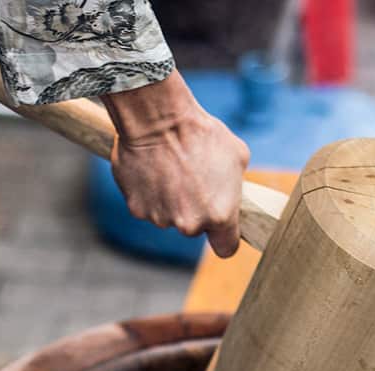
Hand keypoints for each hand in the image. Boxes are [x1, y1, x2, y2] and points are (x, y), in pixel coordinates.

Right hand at [102, 71, 250, 256]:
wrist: (157, 118)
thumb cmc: (201, 133)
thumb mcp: (237, 156)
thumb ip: (236, 185)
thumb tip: (232, 191)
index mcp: (220, 216)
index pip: (226, 248)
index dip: (224, 238)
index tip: (221, 229)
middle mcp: (190, 224)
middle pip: (194, 229)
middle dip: (195, 210)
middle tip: (192, 181)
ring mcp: (162, 219)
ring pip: (169, 217)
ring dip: (170, 201)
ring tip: (171, 170)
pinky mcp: (137, 209)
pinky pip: (147, 207)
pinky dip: (149, 193)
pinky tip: (152, 170)